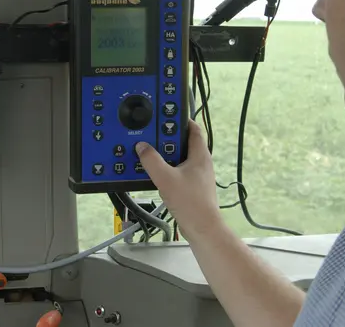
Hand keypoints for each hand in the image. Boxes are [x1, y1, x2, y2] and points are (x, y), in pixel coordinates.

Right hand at [135, 119, 221, 240]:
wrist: (202, 229)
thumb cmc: (189, 201)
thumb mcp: (165, 178)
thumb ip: (152, 161)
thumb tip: (141, 146)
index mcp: (200, 155)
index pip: (194, 129)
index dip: (181, 119)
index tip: (165, 114)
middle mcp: (201, 163)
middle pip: (185, 143)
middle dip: (168, 138)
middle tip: (151, 133)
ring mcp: (198, 176)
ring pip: (180, 158)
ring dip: (166, 154)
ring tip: (149, 152)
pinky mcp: (193, 188)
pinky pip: (178, 171)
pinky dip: (167, 168)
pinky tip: (155, 173)